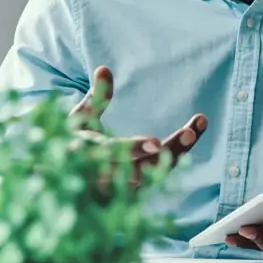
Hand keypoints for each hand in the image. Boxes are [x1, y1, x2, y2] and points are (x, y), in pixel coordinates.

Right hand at [72, 65, 207, 185]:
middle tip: (190, 132)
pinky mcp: (134, 194)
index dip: (134, 148)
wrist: (67, 181)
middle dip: (169, 152)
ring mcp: (122, 188)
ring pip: (156, 175)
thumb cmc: (73, 143)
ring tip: (195, 128)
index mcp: (88, 154)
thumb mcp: (79, 118)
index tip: (156, 143)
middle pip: (144, 169)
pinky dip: (176, 158)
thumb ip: (96, 97)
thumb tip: (104, 68)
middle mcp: (107, 175)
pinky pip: (160, 177)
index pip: (113, 153)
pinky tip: (192, 135)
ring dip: (178, 152)